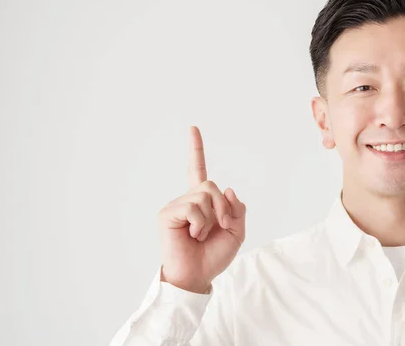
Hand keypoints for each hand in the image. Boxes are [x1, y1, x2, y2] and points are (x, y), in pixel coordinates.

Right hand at [157, 126, 245, 293]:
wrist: (197, 276)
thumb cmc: (213, 256)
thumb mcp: (236, 232)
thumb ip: (237, 210)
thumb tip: (227, 189)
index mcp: (202, 202)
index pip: (198, 170)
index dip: (195, 149)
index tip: (192, 128)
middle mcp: (187, 199)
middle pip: (211, 185)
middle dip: (223, 207)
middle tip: (220, 227)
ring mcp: (176, 205)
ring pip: (203, 195)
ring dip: (212, 218)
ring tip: (202, 234)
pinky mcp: (167, 214)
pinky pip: (192, 207)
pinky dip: (199, 224)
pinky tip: (192, 235)